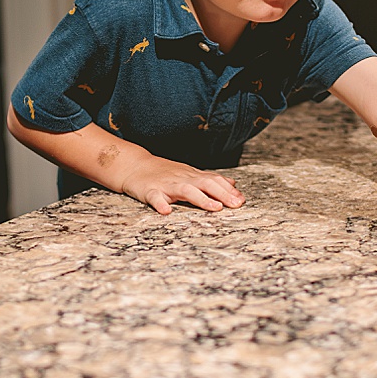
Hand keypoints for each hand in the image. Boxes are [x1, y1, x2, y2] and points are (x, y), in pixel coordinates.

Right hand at [119, 155, 244, 214]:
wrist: (134, 165)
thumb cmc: (163, 172)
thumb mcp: (189, 173)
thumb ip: (210, 179)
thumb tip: (233, 183)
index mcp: (191, 176)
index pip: (213, 180)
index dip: (228, 190)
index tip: (242, 200)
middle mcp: (182, 179)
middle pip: (205, 184)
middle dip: (223, 194)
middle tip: (237, 205)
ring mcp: (166, 185)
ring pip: (185, 190)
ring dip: (201, 199)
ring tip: (215, 208)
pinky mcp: (149, 191)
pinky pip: (155, 198)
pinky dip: (161, 204)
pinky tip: (167, 211)